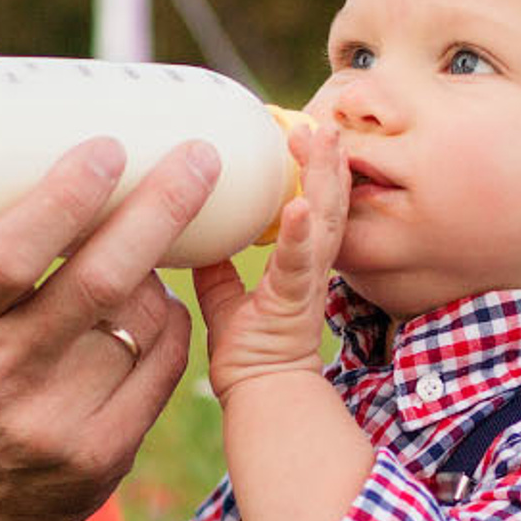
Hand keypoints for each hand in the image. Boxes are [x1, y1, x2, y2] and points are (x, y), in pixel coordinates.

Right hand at [0, 137, 216, 520]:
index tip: (113, 145)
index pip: (13, 250)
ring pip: (142, 321)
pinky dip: (172, 325)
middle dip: (161, 207)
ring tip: (161, 241)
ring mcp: (51, 422)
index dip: (69, 195)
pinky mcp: (98, 459)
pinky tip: (166, 304)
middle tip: (199, 157)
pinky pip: (163, 370)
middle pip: (100, 281)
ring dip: (163, 271)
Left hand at [194, 121, 347, 399]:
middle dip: (326, 160)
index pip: (314, 206)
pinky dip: (301, 235)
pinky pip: (299, 267)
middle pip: (328, 203)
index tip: (304, 130)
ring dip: (323, 177)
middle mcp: (310, 269)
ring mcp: (306, 285)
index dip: (315, 170)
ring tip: (319, 138)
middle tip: (319, 120)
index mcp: (299, 265)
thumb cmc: (251, 357)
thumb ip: (216, 270)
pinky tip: (300, 206)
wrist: (263, 400)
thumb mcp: (227, 301)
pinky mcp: (293, 305)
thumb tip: (192, 237)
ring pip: (325, 221)